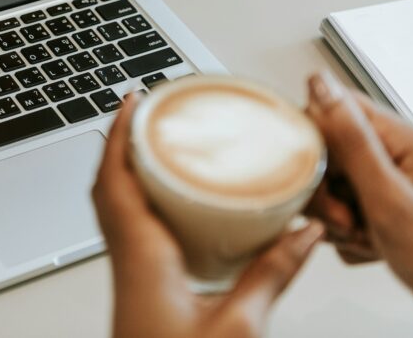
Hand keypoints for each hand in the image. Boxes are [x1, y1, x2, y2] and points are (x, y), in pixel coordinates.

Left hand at [92, 94, 323, 337]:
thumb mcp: (240, 329)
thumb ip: (272, 274)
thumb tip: (304, 231)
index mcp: (141, 258)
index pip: (116, 179)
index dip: (121, 133)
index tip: (136, 98)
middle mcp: (126, 260)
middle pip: (108, 184)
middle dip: (124, 141)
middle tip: (149, 110)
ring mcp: (129, 274)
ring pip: (114, 206)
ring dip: (128, 168)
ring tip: (157, 143)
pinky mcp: (139, 286)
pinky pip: (129, 227)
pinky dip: (141, 200)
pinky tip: (171, 202)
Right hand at [305, 71, 412, 337]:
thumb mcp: (390, 197)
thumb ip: (350, 140)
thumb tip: (321, 85)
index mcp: (398, 137)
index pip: (330, 109)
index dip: (312, 143)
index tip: (316, 177)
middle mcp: (393, 155)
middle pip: (325, 152)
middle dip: (323, 191)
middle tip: (345, 217)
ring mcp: (388, 184)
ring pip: (330, 186)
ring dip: (334, 217)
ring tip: (362, 235)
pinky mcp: (383, 209)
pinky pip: (342, 213)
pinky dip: (346, 235)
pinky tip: (370, 247)